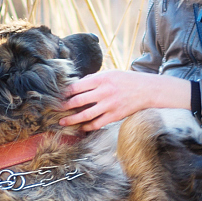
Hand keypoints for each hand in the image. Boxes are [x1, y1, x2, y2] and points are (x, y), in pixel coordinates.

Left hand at [61, 70, 189, 130]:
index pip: (77, 86)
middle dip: (64, 106)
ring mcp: (110, 105)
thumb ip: (93, 79)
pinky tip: (81, 127)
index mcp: (101, 79)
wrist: (147, 90)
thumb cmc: (126, 80)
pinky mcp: (115, 115)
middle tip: (54, 110)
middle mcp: (104, 91)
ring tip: (62, 122)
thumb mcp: (110, 73)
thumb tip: (76, 85)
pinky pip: (98, 123)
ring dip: (72, 119)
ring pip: (86, 114)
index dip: (64, 93)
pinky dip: (88, 126)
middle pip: (78, 101)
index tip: (55, 97)